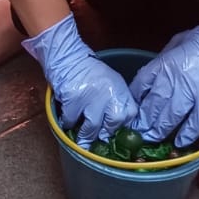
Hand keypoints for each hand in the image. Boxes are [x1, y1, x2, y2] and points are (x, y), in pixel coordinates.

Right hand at [22, 12, 137, 146]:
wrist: (67, 57)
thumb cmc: (88, 71)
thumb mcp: (110, 81)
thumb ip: (116, 99)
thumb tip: (117, 124)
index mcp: (119, 88)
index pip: (130, 114)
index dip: (123, 125)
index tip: (116, 131)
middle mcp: (109, 94)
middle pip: (113, 124)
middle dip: (105, 133)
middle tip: (99, 137)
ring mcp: (91, 98)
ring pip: (92, 128)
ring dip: (86, 137)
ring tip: (83, 141)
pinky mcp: (73, 100)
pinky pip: (71, 121)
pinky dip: (68, 124)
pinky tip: (67, 123)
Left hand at [131, 0, 198, 146]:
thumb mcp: (176, 43)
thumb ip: (161, 59)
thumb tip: (150, 76)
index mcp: (164, 63)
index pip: (142, 84)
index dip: (135, 99)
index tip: (131, 110)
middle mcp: (174, 79)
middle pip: (154, 104)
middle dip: (144, 121)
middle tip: (138, 132)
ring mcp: (192, 91)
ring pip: (171, 116)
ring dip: (160, 130)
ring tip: (153, 138)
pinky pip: (196, 122)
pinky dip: (187, 134)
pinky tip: (179, 143)